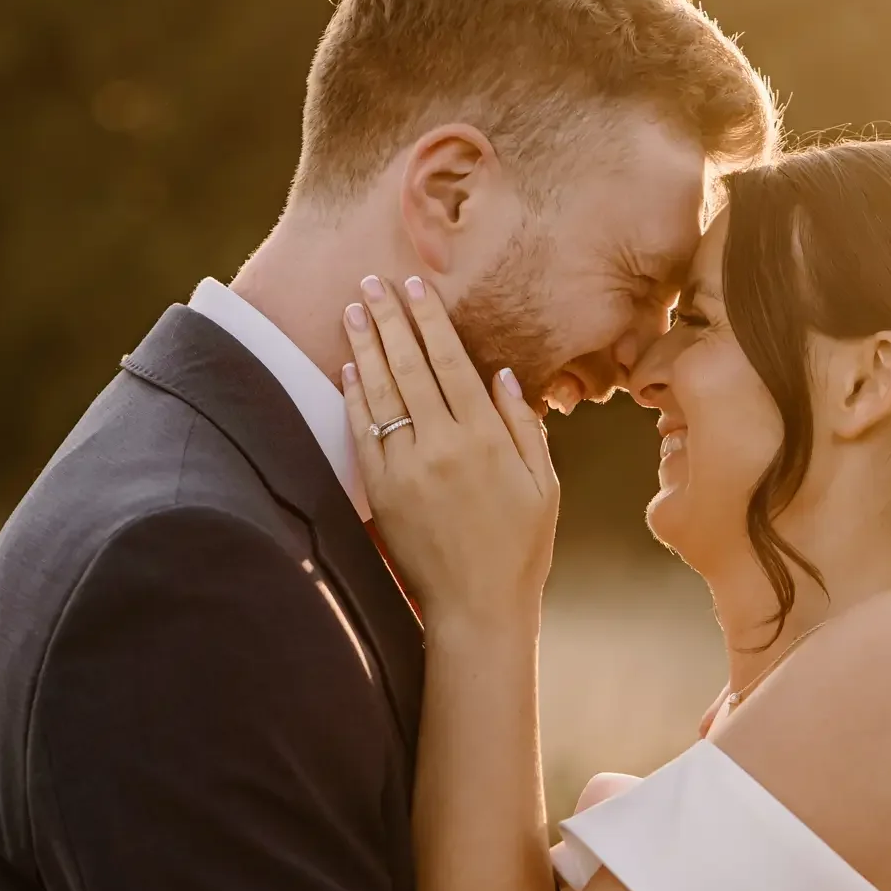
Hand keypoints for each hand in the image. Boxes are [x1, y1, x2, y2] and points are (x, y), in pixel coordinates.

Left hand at [346, 274, 558, 627]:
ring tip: (353, 311)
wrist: (478, 608)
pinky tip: (348, 369)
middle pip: (410, 367)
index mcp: (486, 440)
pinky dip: (354, 397)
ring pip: (381, 394)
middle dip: (390, 320)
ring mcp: (408, 469)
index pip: (452, 362)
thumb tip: (502, 375)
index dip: (430, 320)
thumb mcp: (543, 485)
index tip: (416, 286)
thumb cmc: (519, 548)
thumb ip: (524, 426)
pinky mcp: (384, 492)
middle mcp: (444, 447)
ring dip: (365, 348)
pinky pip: (363, 433)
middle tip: (372, 282)